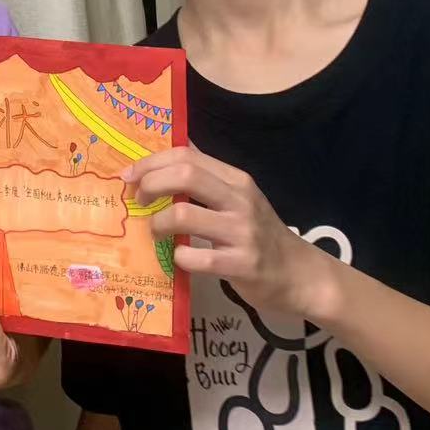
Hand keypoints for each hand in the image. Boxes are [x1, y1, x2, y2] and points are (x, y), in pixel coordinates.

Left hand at [125, 146, 335, 317]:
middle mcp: (239, 200)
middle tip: (137, 199)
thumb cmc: (260, 234)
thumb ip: (207, 181)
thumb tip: (165, 157)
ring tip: (154, 232)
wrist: (300, 275)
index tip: (129, 175)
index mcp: (235, 179)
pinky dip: (178, 257)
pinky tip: (179, 258)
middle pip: (185, 175)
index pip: (187, 155)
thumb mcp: (238, 199)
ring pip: (184, 216)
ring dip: (158, 223)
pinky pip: (196, 258)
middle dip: (150, 184)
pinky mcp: (241, 265)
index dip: (151, 162)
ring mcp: (241, 233)